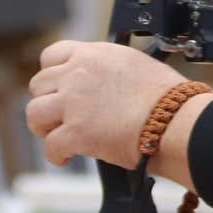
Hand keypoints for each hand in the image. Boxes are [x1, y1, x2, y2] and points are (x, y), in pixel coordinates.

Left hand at [25, 40, 189, 169]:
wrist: (177, 121)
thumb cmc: (171, 99)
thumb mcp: (138, 66)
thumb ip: (112, 71)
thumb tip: (106, 86)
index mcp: (94, 54)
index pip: (53, 55)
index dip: (52, 74)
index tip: (58, 87)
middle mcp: (78, 73)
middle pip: (39, 85)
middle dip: (48, 102)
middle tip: (60, 117)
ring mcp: (74, 103)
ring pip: (35, 113)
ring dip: (44, 127)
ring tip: (57, 136)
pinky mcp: (76, 132)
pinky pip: (51, 146)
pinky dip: (56, 155)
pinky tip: (66, 157)